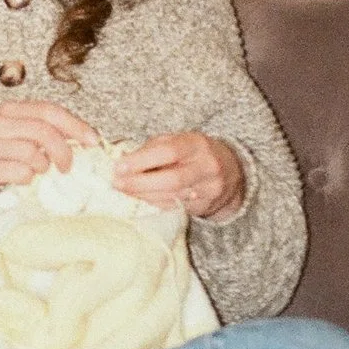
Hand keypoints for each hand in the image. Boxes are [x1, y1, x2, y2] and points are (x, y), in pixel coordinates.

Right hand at [0, 100, 98, 210]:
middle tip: (68, 166)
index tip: (93, 141)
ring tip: (40, 172)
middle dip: (64, 151)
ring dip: (44, 167)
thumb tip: (84, 139)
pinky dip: (29, 178)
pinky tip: (24, 179)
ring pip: (33, 153)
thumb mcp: (17, 133)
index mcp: (10, 110)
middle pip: (44, 131)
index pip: (50, 111)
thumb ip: (43, 130)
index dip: (76, 125)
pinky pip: (20, 173)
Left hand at [112, 133, 244, 220]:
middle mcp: (206, 167)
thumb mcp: (178, 141)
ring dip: (143, 195)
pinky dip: (155, 203)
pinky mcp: (205, 206)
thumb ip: (153, 148)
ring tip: (124, 191)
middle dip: (140, 183)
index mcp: (196, 144)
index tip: (119, 166)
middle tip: (117, 183)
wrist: (231, 172)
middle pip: (171, 179)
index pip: (168, 151)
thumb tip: (123, 159)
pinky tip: (141, 200)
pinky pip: (175, 207)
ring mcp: (208, 189)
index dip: (142, 160)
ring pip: (172, 196)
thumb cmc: (194, 152)